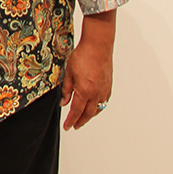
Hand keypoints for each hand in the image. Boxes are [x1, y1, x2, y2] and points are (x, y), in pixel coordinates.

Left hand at [60, 10, 115, 129]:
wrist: (98, 46)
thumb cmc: (83, 56)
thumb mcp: (69, 72)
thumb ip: (66, 89)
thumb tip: (64, 102)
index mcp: (84, 91)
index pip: (76, 111)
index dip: (71, 120)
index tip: (67, 127)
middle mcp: (96, 94)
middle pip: (88, 113)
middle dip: (80, 121)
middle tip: (75, 126)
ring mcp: (104, 90)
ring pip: (97, 109)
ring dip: (90, 115)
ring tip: (83, 119)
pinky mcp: (108, 86)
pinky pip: (104, 101)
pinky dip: (98, 107)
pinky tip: (95, 107)